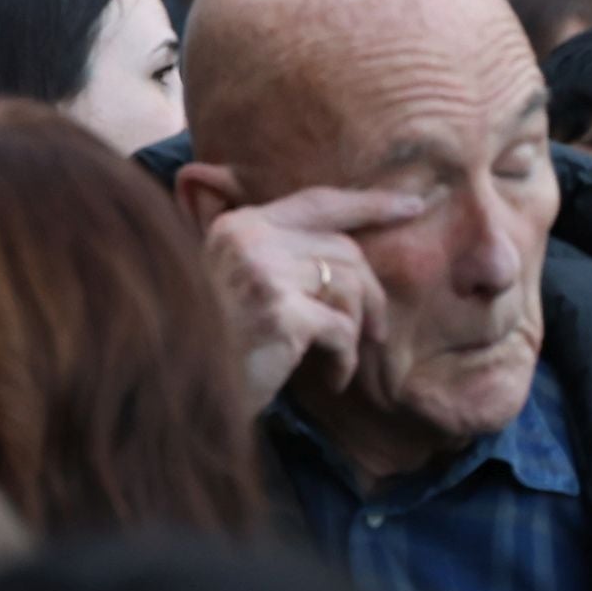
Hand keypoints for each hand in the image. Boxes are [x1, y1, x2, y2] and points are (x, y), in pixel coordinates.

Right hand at [196, 179, 427, 410]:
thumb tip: (352, 262)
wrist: (178, 389)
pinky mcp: (280, 314)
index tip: (413, 205)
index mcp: (240, 225)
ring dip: (359, 330)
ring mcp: (264, 273)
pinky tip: (332, 379)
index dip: (369, 203)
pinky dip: (345, 359)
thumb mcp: (239, 286)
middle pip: (344, 249)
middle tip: (376, 333)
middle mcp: (251, 238)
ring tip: (343, 360)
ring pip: (349, 287)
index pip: (318, 201)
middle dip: (371, 294)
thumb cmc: (215, 343)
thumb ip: (276, 260)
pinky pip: (341, 329)